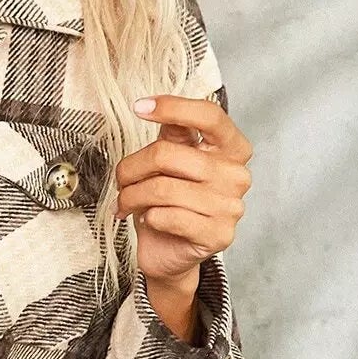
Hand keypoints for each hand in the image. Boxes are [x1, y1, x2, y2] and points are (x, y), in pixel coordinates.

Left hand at [116, 94, 252, 290]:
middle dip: (131, 167)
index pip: (209, 116)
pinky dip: (148, 217)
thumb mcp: (170, 163)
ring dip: (132, 196)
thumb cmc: (170, 204)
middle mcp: (236, 174)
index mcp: (231, 149)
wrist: (170, 252)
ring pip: (162, 188)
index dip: (172, 107)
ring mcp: (231, 206)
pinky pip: (168, 216)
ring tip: (127, 202)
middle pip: (168, 153)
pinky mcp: (218, 234)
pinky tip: (149, 219)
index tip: (140, 107)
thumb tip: (154, 106)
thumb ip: (172, 135)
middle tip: (121, 181)